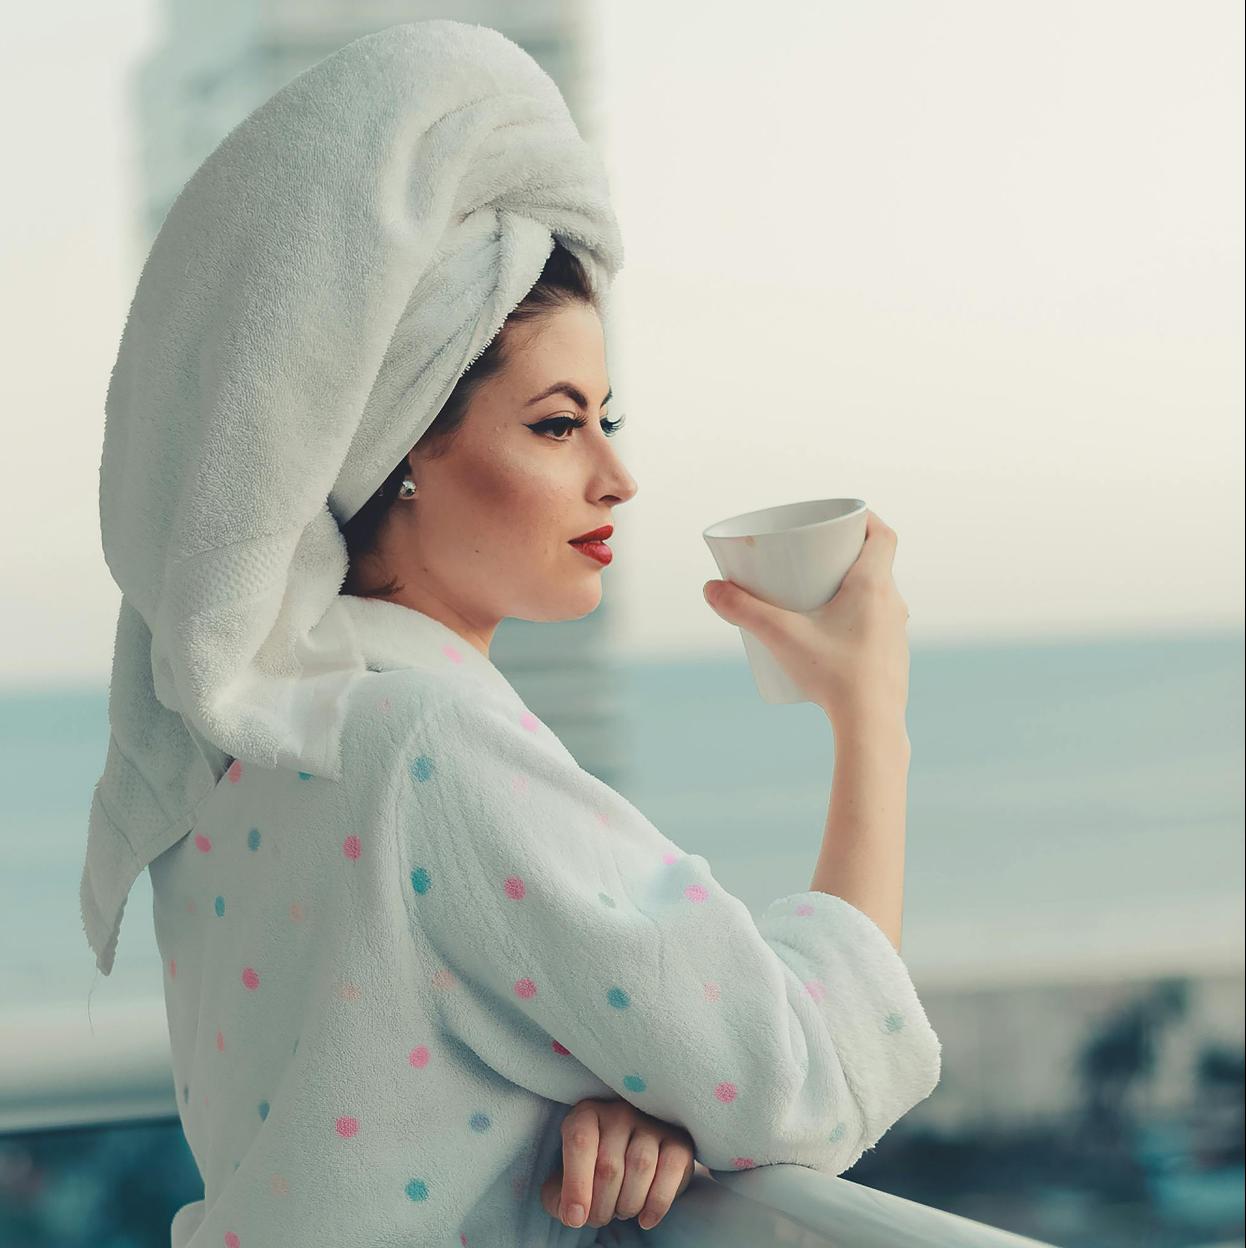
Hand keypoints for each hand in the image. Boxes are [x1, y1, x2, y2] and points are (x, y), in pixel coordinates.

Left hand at [540, 1098, 696, 1231]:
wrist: (627, 1158)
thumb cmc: (591, 1171)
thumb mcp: (565, 1181)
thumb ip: (557, 1197)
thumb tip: (572, 1213)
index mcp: (586, 1114)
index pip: (579, 1141)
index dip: (576, 1184)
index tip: (575, 1218)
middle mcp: (619, 1111)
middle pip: (609, 1165)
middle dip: (601, 1206)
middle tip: (598, 1218)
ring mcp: (651, 1123)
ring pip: (640, 1166)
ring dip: (628, 1205)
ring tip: (620, 1211)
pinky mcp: (678, 1140)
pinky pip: (671, 1169)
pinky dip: (658, 1203)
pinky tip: (645, 1219)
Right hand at [703, 508, 910, 730]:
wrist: (872, 727)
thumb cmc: (834, 677)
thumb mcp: (781, 637)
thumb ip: (743, 610)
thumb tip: (710, 588)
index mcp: (874, 586)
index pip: (883, 535)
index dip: (865, 520)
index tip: (841, 519)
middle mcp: (893, 605)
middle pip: (877, 564)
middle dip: (845, 554)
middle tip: (814, 557)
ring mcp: (896, 634)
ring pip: (878, 596)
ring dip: (853, 587)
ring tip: (818, 595)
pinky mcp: (892, 658)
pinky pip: (877, 624)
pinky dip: (858, 617)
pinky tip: (833, 633)